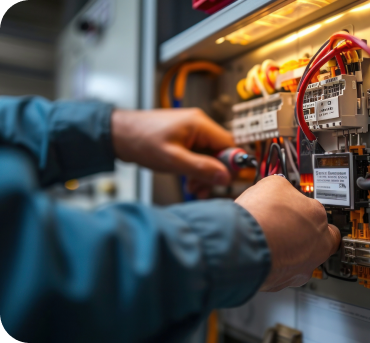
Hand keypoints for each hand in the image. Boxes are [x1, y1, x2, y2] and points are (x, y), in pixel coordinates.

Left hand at [112, 108, 233, 190]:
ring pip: (209, 155)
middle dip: (214, 173)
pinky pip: (199, 154)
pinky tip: (188, 179)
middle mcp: (199, 124)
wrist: (118, 134)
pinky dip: (196, 168)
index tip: (225, 181)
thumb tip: (225, 176)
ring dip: (204, 173)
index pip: (229, 144)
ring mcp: (192, 131)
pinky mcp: (185, 138)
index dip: (230, 164)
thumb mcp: (173, 159)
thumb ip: (201, 168)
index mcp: (200, 124)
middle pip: (220, 151)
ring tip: (193, 187)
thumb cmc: (141, 140)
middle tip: (202, 188)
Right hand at [235, 176, 340, 291]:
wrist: (240, 246)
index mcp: (318, 217)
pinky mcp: (282, 283)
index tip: (294, 207)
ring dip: (288, 250)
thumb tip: (280, 189)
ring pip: (300, 258)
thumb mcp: (274, 184)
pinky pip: (281, 272)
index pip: (318, 211)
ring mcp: (301, 268)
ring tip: (267, 239)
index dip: (303, 208)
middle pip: (316, 238)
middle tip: (283, 225)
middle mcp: (317, 246)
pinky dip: (272, 263)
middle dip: (301, 232)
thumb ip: (284, 189)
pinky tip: (260, 252)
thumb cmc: (259, 217)